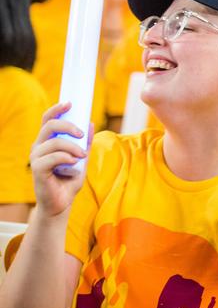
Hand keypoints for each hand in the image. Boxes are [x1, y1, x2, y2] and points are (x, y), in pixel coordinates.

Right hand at [29, 103, 90, 217]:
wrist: (62, 203)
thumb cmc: (69, 181)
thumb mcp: (82, 159)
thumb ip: (85, 143)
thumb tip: (91, 123)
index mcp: (47, 142)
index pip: (47, 119)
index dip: (56, 109)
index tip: (70, 103)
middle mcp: (38, 147)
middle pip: (49, 125)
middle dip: (69, 126)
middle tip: (82, 134)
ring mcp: (36, 158)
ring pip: (54, 142)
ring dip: (72, 146)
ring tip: (82, 156)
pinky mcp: (37, 170)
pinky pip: (53, 157)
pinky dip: (66, 157)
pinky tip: (74, 162)